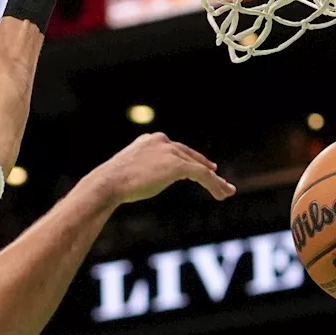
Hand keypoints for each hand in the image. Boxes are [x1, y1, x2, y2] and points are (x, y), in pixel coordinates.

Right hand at [92, 132, 236, 204]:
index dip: (190, 158)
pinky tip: (221, 194)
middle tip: (217, 175)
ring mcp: (170, 152)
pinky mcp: (177, 165)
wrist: (108, 182)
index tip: (201, 166)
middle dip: (205, 166)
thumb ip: (140, 172)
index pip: (175, 149)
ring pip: (199, 167)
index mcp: (150, 140)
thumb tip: (142, 181)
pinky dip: (214, 184)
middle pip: (189, 155)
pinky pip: (202, 175)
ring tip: (226, 192)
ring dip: (215, 181)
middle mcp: (162, 141)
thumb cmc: (112, 182)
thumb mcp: (128, 172)